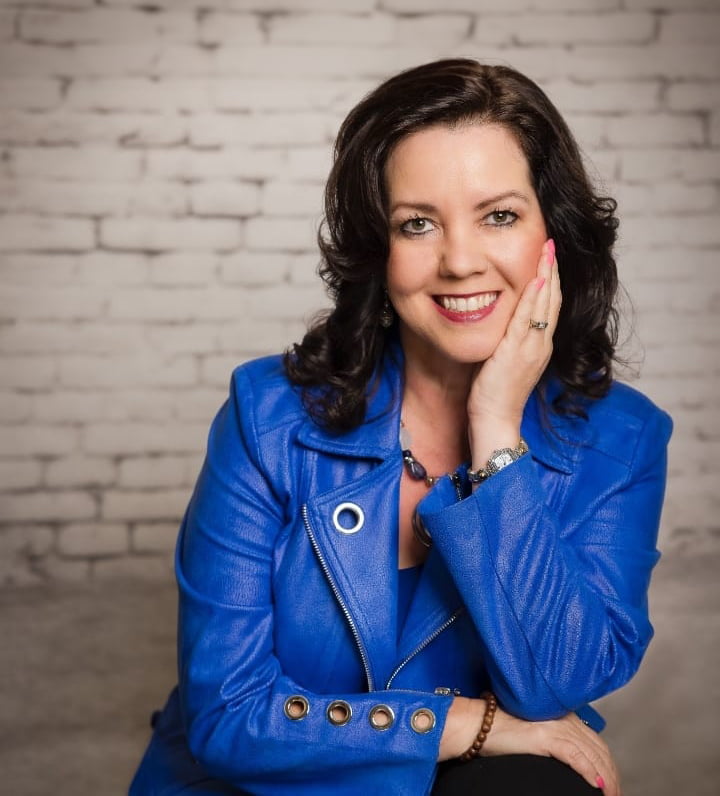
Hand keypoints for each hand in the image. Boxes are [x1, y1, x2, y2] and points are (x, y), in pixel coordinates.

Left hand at [467, 239, 560, 462]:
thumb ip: (508, 341)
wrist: (495, 420)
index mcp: (539, 346)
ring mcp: (532, 349)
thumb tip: (501, 323)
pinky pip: (528, 321)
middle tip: (550, 243)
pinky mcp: (517, 353)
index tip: (548, 257)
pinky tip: (535, 279)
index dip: (550, 280)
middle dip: (552, 269)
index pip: (549, 306)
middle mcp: (541, 344)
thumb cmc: (495, 394)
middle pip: (552, 299)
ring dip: (547, 275)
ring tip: (547, 251)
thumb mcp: (505, 360)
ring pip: (545, 305)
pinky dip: (533, 299)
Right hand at [484, 708, 620, 795]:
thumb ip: (558, 743)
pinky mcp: (546, 736)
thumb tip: (577, 765)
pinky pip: (576, 757)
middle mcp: (565, 719)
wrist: (482, 726)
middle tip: (617, 795)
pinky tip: (597, 785)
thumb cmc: (504, 732)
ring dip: (606, 779)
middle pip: (600, 750)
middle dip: (613, 776)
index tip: (613, 784)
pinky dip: (590, 772)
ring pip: (592, 755)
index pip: (597, 743)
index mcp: (565, 717)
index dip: (609, 766)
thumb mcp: (539, 737)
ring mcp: (556, 727)